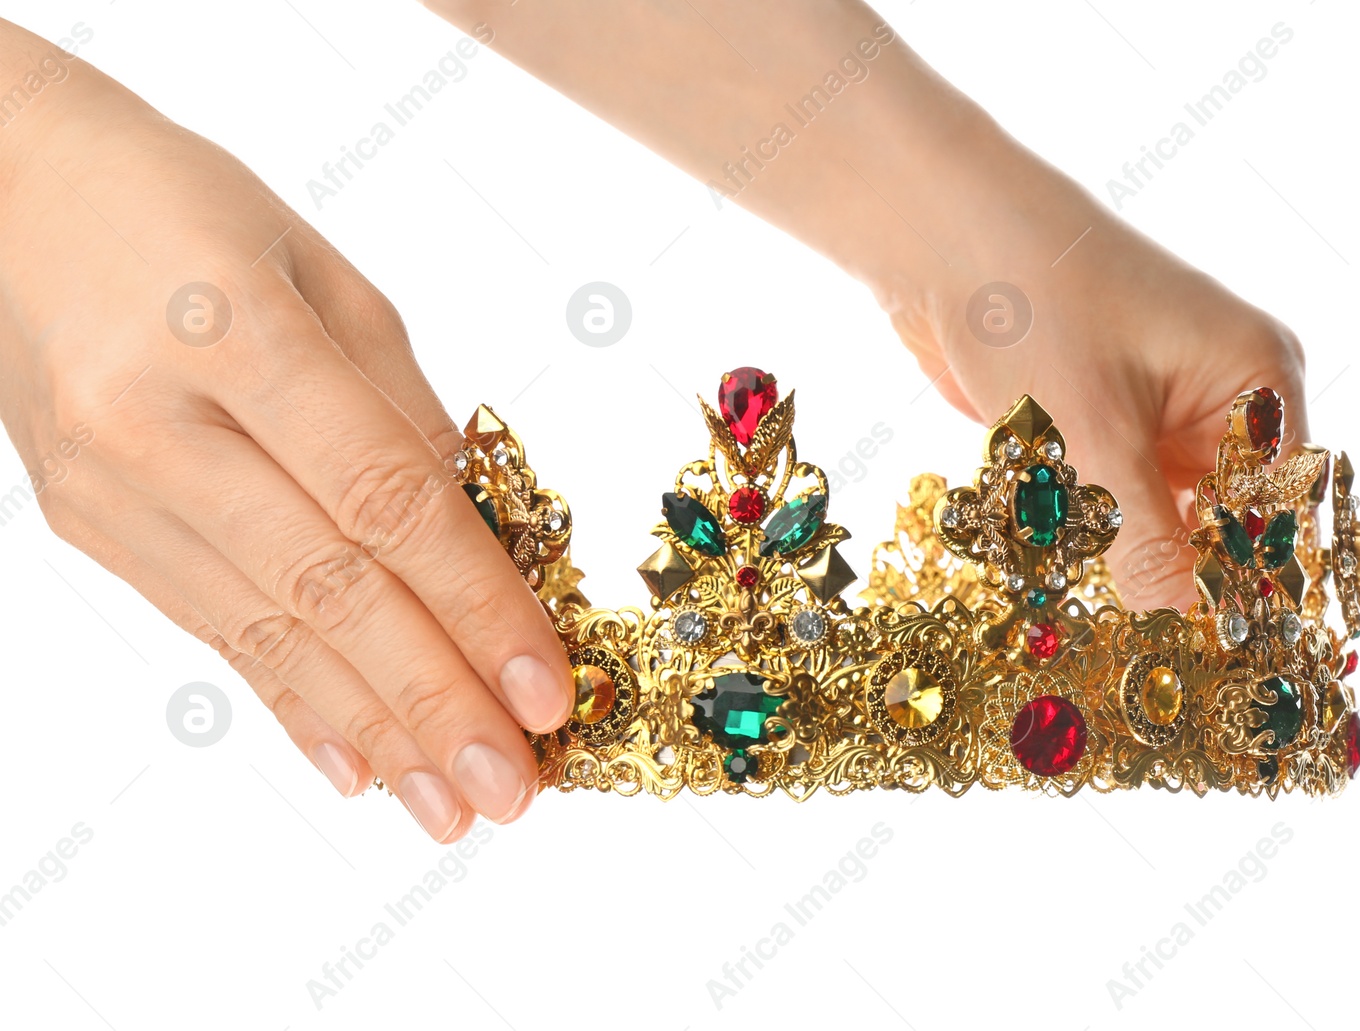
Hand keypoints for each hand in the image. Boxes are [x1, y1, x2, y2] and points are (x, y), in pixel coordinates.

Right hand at [0, 25, 572, 840]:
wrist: (15, 197)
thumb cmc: (198, 216)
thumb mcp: (330, 278)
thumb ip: (406, 412)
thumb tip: (489, 543)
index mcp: (235, 330)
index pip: (382, 498)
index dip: (474, 605)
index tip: (546, 687)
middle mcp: (155, 421)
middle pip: (325, 587)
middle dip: (433, 700)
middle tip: (514, 786)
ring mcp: (108, 486)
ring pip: (266, 632)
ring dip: (373, 729)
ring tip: (454, 804)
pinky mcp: (89, 528)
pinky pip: (211, 632)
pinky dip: (292, 703)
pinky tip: (358, 766)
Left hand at [418, 0, 1306, 610]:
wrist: (936, 232)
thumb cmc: (1030, 300)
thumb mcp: (1092, 431)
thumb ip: (1141, 540)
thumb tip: (1181, 640)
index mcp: (1255, 384)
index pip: (1277, 517)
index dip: (1254, 599)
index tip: (1228, 682)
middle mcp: (1217, 404)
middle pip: (1220, 529)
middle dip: (1184, 601)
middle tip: (1158, 693)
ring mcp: (1152, 420)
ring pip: (1157, 528)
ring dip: (1128, 583)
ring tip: (1111, 671)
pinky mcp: (1091, 433)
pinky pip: (1104, 511)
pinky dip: (1085, 554)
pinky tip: (1066, 614)